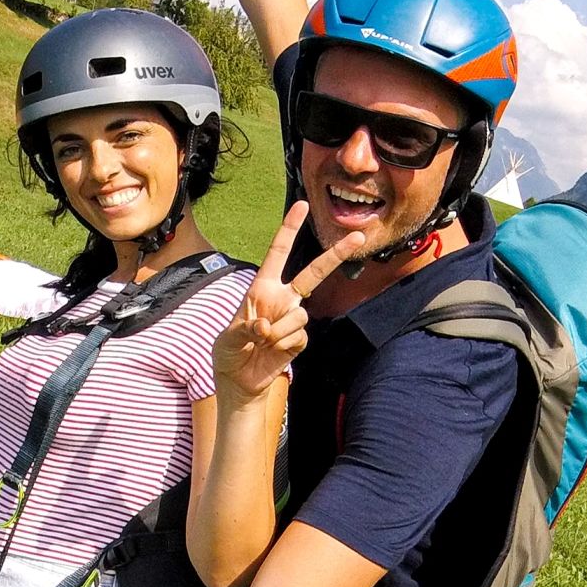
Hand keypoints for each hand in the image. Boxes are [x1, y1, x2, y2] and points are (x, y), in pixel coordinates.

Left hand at [213, 202, 365, 401]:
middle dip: (336, 255)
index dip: (289, 229)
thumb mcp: (228, 338)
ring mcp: (293, 318)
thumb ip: (245, 329)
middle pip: (313, 272)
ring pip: (299, 315)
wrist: (239, 380)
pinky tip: (272, 352)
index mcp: (261, 288)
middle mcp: (281, 299)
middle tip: (359, 235)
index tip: (301, 205)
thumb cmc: (228, 352)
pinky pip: (299, 336)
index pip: (278, 254)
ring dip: (279, 331)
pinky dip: (283, 346)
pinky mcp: (299, 339)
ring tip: (262, 342)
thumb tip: (266, 327)